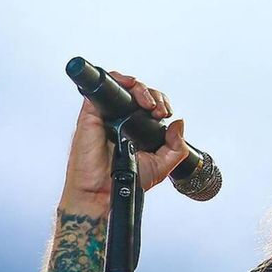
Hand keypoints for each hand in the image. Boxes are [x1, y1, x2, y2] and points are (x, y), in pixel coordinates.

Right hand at [60, 69, 190, 212]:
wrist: (104, 192)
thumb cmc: (127, 182)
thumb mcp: (161, 166)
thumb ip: (175, 147)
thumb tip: (179, 123)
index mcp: (137, 129)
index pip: (151, 105)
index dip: (161, 103)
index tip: (166, 114)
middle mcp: (122, 120)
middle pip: (139, 92)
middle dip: (155, 96)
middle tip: (159, 111)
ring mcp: (108, 115)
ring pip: (124, 86)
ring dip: (140, 87)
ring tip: (149, 104)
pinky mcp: (92, 113)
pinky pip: (104, 86)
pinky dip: (118, 79)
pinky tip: (130, 88)